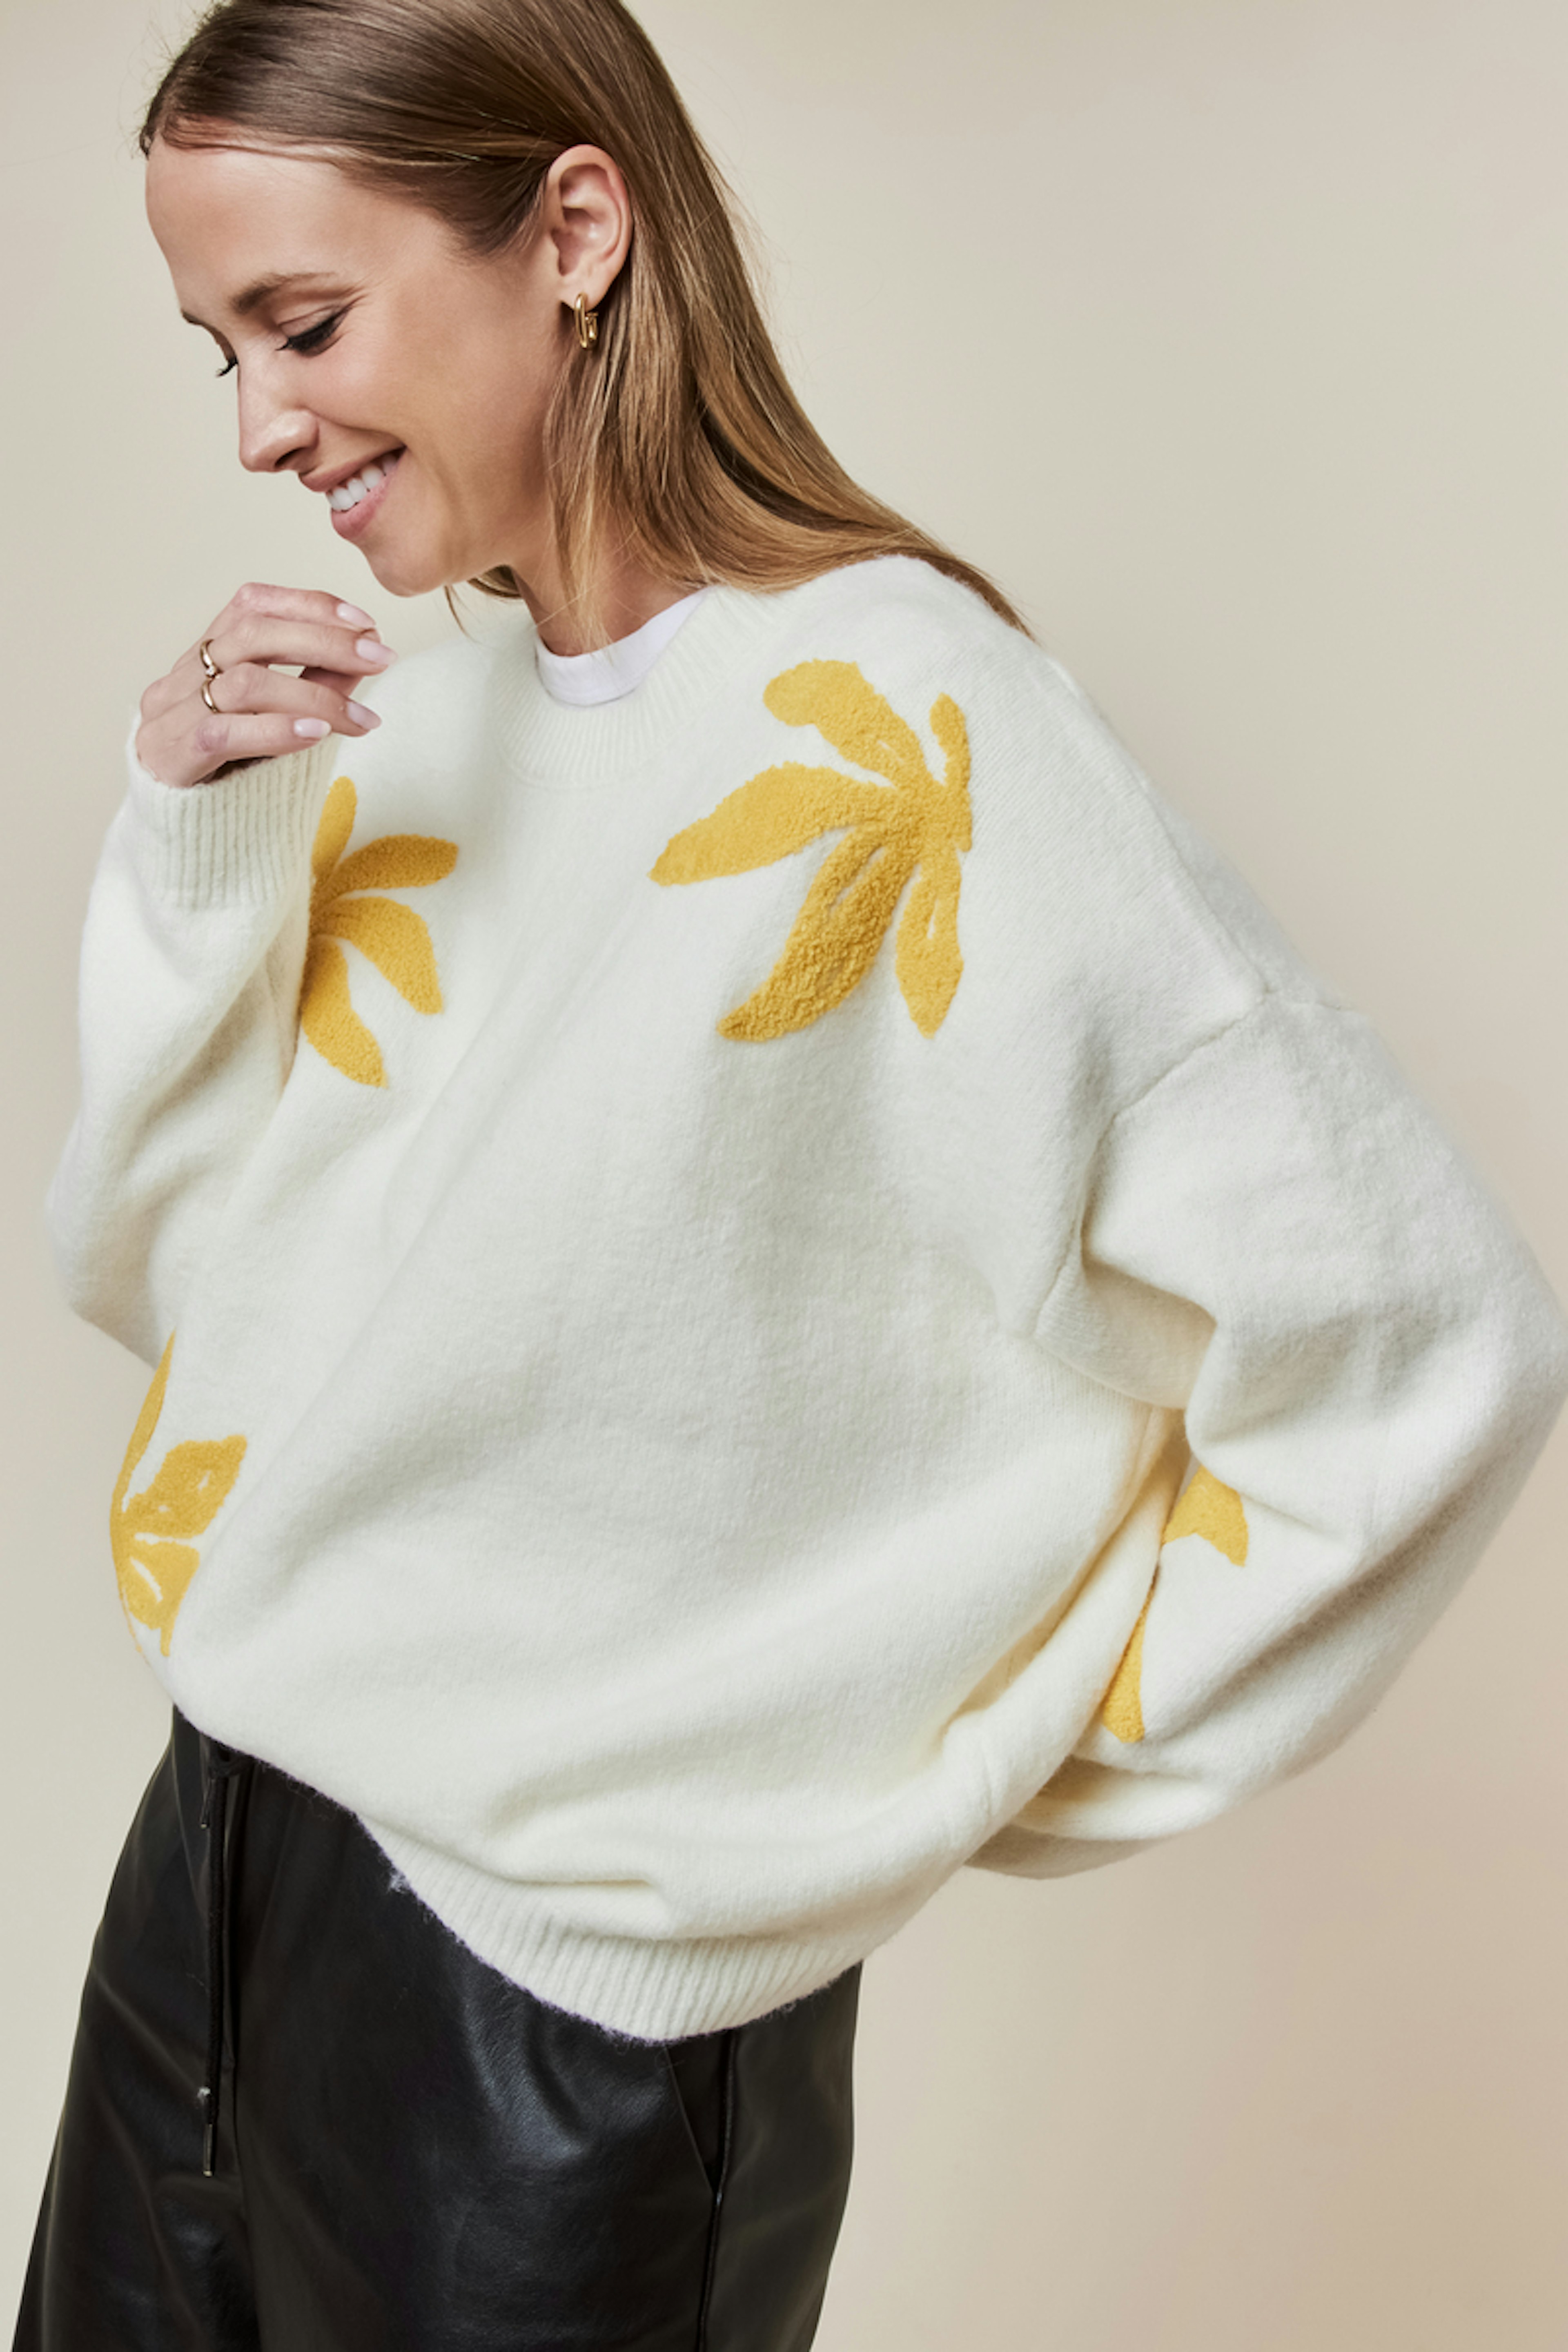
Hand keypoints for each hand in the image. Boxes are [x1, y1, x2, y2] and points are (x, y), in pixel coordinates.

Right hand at [135, 581, 397, 788]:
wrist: (180, 841)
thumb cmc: (231, 777)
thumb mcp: (277, 723)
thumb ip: (312, 685)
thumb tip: (364, 652)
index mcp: (202, 658)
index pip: (251, 604)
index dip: (308, 605)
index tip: (365, 622)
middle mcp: (180, 678)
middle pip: (252, 634)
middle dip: (324, 641)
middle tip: (380, 657)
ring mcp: (169, 717)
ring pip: (244, 683)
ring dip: (315, 696)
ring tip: (361, 720)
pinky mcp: (170, 759)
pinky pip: (223, 733)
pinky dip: (276, 729)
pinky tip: (316, 735)